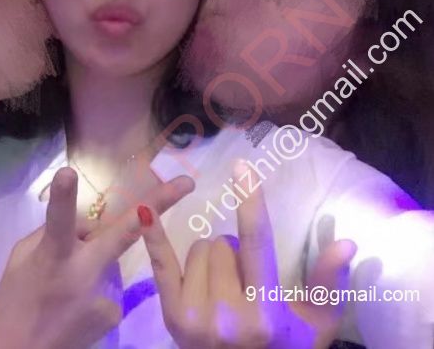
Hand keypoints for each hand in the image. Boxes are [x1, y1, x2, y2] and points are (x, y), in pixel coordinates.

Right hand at [0, 167, 194, 348]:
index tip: (68, 172)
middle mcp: (84, 273)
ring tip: (66, 284)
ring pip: (108, 256)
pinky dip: (95, 283)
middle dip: (158, 205)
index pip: (58, 221)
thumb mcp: (21, 259)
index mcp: (53, 256)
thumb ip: (50, 234)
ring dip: (94, 257)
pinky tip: (76, 301)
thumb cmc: (14, 301)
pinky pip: (108, 280)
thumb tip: (85, 226)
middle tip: (187, 183)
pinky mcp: (115, 311)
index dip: (64, 198)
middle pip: (123, 233)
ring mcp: (105, 294)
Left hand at [140, 160, 356, 348]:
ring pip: (197, 249)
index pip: (257, 243)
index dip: (250, 201)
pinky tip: (146, 211)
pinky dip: (154, 237)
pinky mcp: (171, 316)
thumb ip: (329, 283)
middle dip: (233, 251)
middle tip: (243, 281)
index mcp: (265, 312)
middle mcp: (227, 314)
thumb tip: (346, 242)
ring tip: (222, 290)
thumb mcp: (317, 325)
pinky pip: (160, 264)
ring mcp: (194, 316)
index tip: (242, 167)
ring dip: (209, 259)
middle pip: (222, 243)